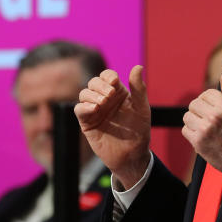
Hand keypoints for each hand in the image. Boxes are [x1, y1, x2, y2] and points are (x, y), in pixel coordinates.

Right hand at [75, 66, 151, 188]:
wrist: (132, 155)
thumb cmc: (139, 131)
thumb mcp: (141, 108)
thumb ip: (139, 88)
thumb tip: (138, 67)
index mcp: (118, 92)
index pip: (107, 76)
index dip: (108, 76)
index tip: (114, 83)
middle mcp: (104, 99)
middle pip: (94, 82)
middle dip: (100, 85)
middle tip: (110, 95)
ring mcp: (94, 110)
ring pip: (84, 93)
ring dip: (92, 95)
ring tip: (103, 103)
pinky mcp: (86, 122)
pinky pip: (79, 109)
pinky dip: (84, 106)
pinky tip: (95, 109)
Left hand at [182, 73, 221, 183]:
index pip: (206, 94)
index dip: (210, 100)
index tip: (215, 108)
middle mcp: (214, 116)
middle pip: (194, 104)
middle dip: (201, 110)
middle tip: (209, 118)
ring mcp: (205, 129)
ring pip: (187, 116)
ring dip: (194, 121)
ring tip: (206, 127)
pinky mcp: (198, 142)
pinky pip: (185, 130)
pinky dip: (192, 133)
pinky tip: (202, 136)